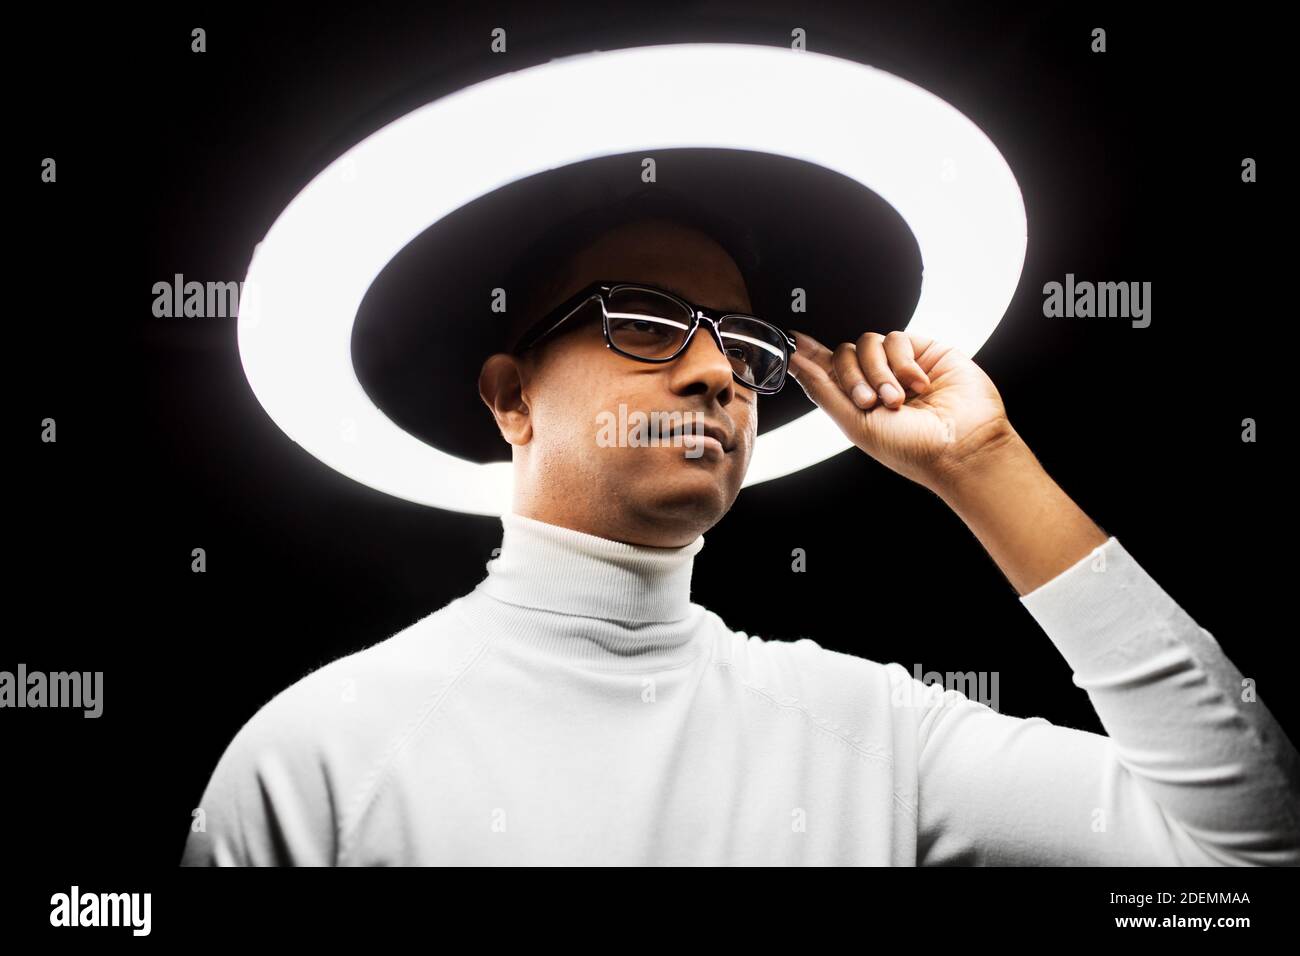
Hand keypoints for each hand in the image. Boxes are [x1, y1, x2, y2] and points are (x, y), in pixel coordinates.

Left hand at [786, 329, 1014, 491]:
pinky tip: (919, 385)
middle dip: (852, 377)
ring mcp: (901, 366)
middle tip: (869, 402)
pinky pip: (897, 339)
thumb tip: (793, 363)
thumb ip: (823, 390)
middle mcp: (878, 382)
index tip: (790, 339)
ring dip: (879, 373)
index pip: (828, 370)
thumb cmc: (911, 448)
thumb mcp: (856, 424)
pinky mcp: (925, 352)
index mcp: (858, 402)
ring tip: (898, 400)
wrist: (961, 446)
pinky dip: (903, 364)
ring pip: (868, 343)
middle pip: (844, 354)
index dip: (809, 354)